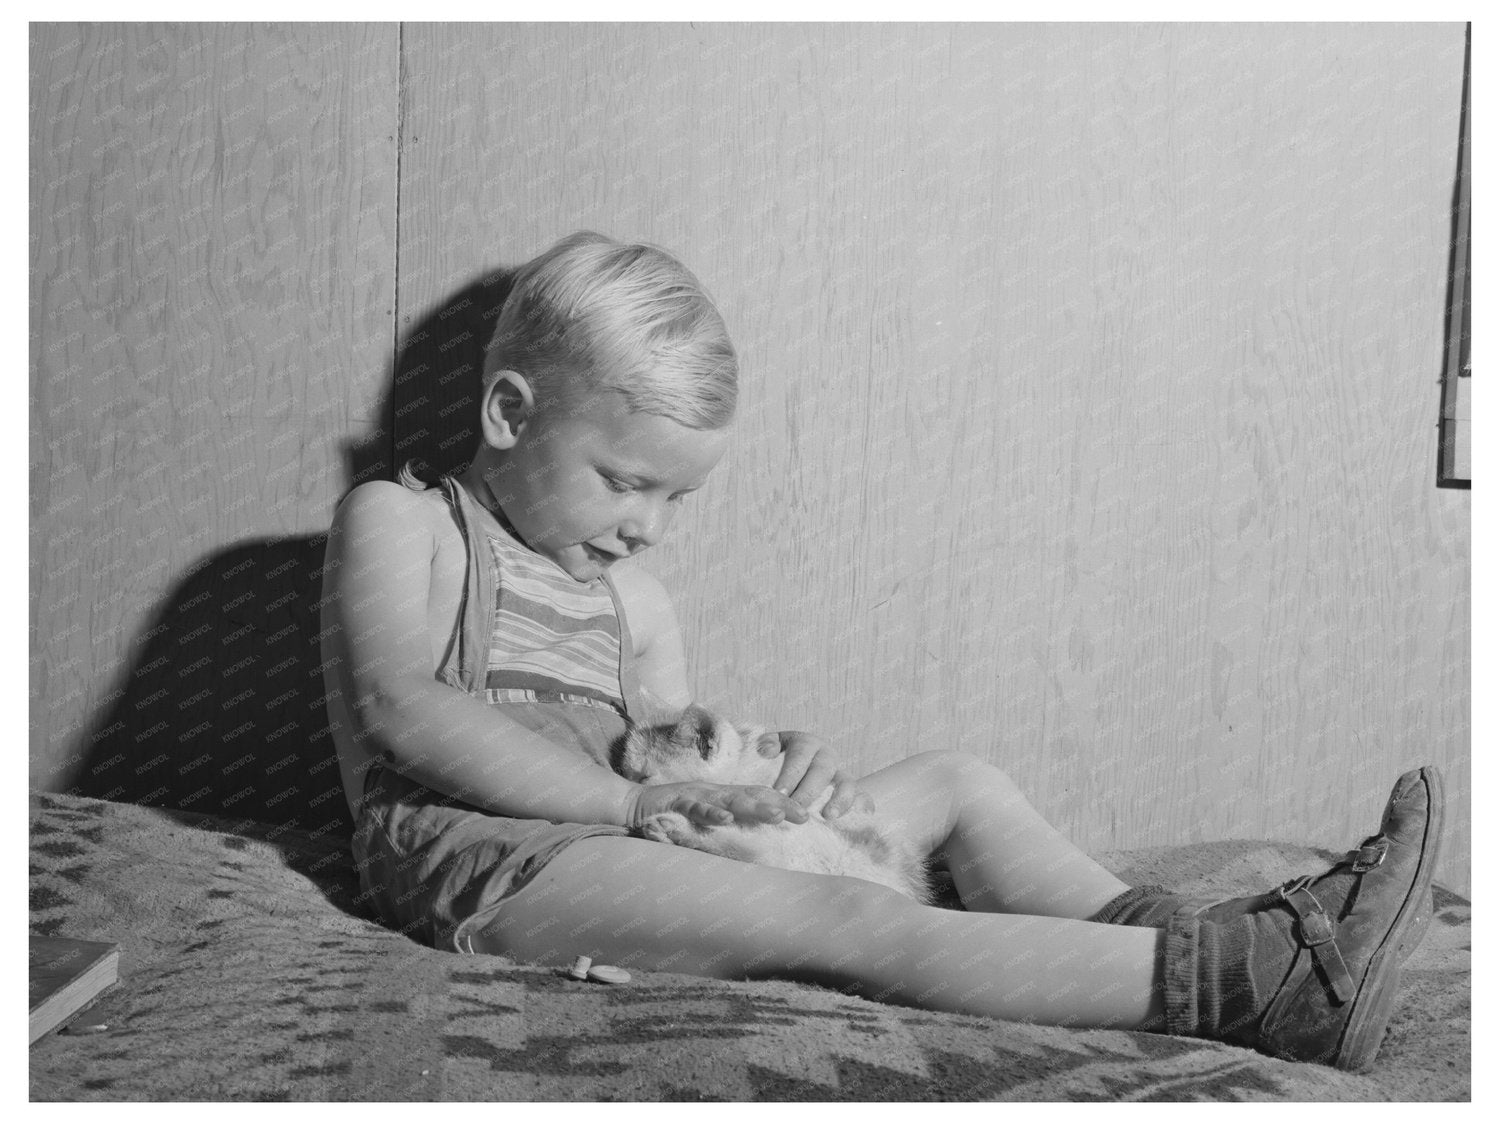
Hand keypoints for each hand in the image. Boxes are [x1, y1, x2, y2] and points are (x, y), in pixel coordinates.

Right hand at [624, 780, 809, 830]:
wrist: (634, 806)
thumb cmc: (672, 816)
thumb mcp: (704, 822)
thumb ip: (726, 831)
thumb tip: (754, 849)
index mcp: (723, 797)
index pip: (758, 796)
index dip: (782, 803)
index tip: (806, 815)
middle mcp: (714, 793)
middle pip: (751, 796)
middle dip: (777, 804)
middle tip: (801, 814)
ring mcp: (696, 796)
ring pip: (729, 799)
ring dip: (753, 806)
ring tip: (775, 814)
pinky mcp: (676, 802)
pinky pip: (695, 807)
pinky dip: (709, 812)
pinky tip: (724, 819)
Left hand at [772, 731, 876, 818]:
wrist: (796, 769)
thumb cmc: (777, 762)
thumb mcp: (769, 747)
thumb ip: (765, 746)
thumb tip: (766, 751)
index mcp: (806, 743)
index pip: (799, 756)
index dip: (790, 774)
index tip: (778, 792)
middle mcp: (826, 756)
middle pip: (822, 771)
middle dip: (809, 791)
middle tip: (796, 810)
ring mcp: (841, 774)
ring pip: (847, 783)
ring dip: (840, 799)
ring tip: (828, 816)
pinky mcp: (853, 792)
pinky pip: (863, 798)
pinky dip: (863, 807)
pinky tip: (859, 820)